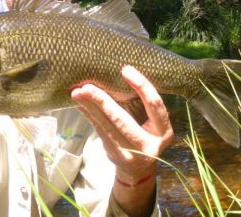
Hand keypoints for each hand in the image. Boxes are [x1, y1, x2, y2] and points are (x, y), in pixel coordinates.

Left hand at [71, 65, 173, 184]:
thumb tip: (122, 72)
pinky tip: (80, 104)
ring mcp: (131, 153)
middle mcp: (149, 145)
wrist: (139, 170)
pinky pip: (99, 131)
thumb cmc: (147, 136)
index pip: (155, 105)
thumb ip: (143, 104)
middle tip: (86, 87)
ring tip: (76, 93)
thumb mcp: (153, 123)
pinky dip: (89, 115)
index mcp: (163, 131)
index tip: (125, 69)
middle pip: (122, 120)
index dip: (142, 86)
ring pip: (106, 127)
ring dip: (90, 108)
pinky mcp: (115, 155)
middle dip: (103, 101)